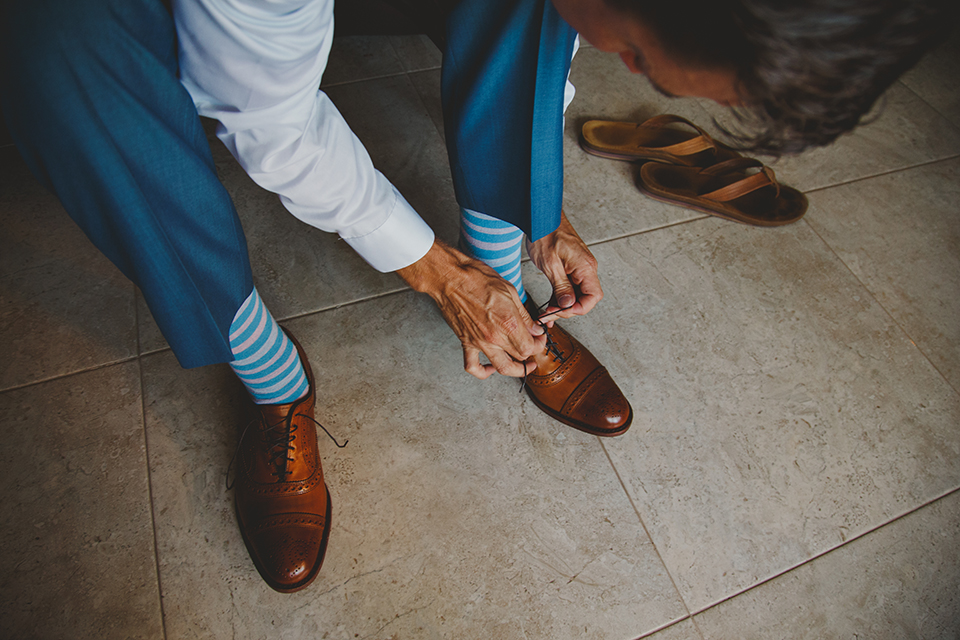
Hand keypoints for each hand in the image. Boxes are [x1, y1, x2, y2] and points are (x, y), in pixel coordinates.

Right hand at [397, 240, 545, 378]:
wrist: (449, 278)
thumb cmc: (477, 278)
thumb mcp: (509, 291)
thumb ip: (524, 315)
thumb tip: (534, 329)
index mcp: (509, 323)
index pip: (531, 346)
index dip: (540, 344)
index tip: (539, 337)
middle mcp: (495, 337)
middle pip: (520, 357)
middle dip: (531, 352)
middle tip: (533, 344)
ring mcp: (480, 342)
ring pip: (502, 367)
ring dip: (515, 370)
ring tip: (521, 366)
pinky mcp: (466, 342)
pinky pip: (473, 366)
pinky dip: (483, 372)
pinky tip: (490, 368)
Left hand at [526, 211, 601, 323]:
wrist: (540, 217)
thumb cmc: (545, 232)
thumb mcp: (550, 264)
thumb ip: (561, 286)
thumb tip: (568, 305)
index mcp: (585, 267)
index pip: (593, 297)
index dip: (579, 309)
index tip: (561, 312)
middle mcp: (586, 268)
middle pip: (585, 298)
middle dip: (568, 310)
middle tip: (549, 314)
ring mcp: (578, 269)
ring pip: (576, 295)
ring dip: (563, 306)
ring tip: (547, 313)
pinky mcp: (570, 268)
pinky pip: (569, 288)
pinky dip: (560, 298)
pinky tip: (549, 305)